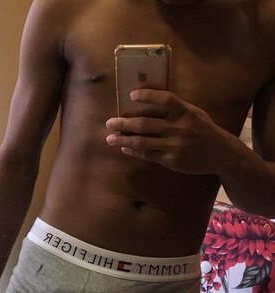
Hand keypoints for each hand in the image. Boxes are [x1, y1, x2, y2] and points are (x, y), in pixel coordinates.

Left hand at [105, 89, 234, 175]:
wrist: (221, 154)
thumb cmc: (204, 130)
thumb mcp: (195, 113)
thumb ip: (176, 108)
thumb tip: (150, 100)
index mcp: (186, 112)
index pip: (165, 99)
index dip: (148, 96)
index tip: (132, 95)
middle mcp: (179, 128)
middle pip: (145, 124)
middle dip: (124, 123)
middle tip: (109, 122)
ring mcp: (174, 145)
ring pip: (142, 142)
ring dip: (123, 140)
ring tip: (110, 138)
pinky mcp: (170, 159)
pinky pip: (147, 155)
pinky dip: (133, 151)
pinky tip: (124, 148)